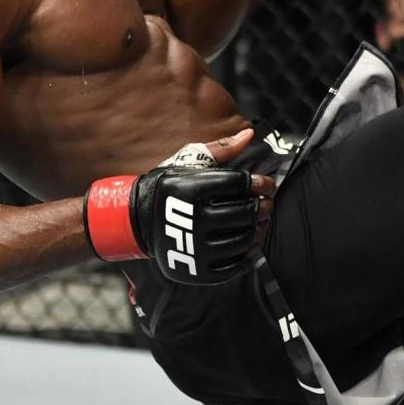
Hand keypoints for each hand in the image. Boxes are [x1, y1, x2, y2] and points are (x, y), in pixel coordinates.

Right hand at [84, 128, 274, 284]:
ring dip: (258, 229)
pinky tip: (250, 244)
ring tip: (259, 222)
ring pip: (243, 239)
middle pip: (245, 212)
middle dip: (262, 206)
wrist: (137, 220)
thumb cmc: (170, 187)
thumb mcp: (190, 161)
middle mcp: (192, 219)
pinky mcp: (195, 270)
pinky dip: (248, 256)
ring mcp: (193, 248)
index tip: (266, 185)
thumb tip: (250, 134)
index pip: (241, 184)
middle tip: (266, 204)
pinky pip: (233, 266)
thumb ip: (222, 148)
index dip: (261, 183)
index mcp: (192, 188)